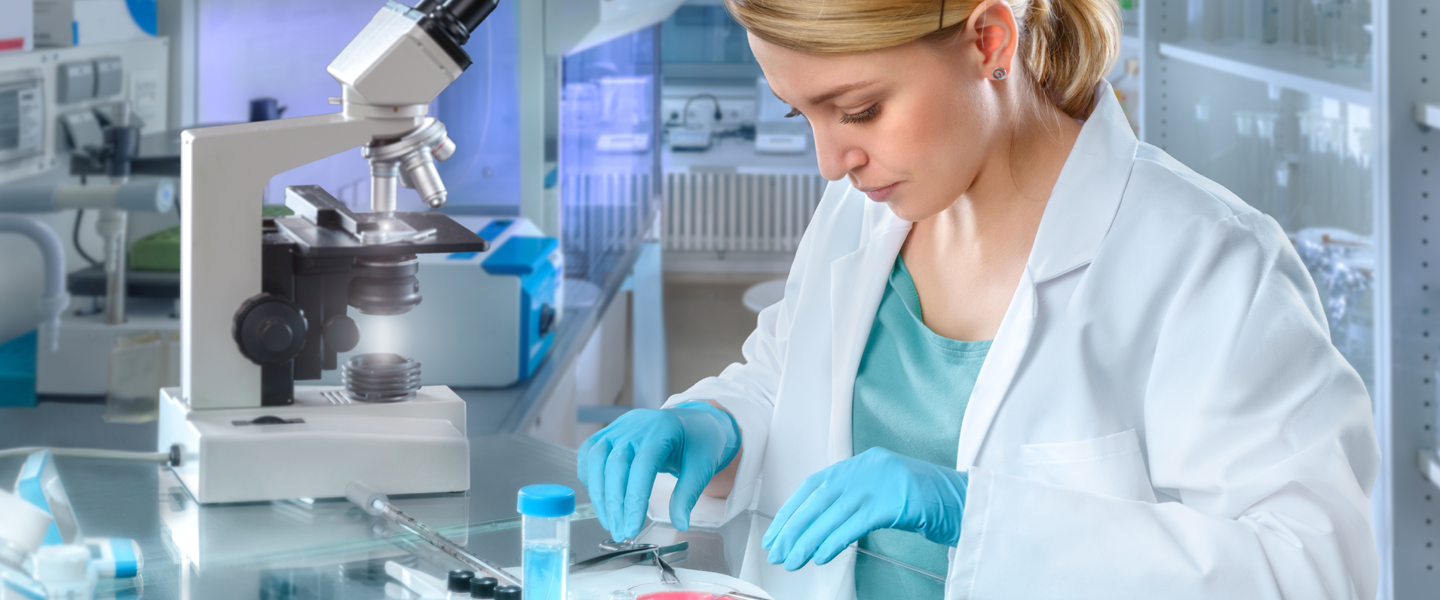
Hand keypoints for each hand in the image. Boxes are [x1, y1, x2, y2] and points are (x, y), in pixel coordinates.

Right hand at [577, 402, 740, 540]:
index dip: (634, 500)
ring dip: (598, 494)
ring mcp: (619, 427)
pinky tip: (600, 498)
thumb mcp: (701, 467)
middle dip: (614, 504)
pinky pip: (589, 453)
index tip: (632, 529)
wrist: (690, 422)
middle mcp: (636, 426)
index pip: (642, 467)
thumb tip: (680, 523)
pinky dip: (590, 477)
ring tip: (609, 522)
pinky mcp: (609, 432)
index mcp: (662, 431)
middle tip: (620, 533)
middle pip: (615, 465)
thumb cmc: (697, 443)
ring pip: (596, 458)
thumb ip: (687, 495)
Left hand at [762, 447, 967, 570]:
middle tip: (778, 551)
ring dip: (808, 539)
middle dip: (793, 527)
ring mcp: (881, 482)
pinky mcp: (894, 501)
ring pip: (832, 513)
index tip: (776, 533)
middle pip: (818, 499)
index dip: (791, 510)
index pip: (814, 486)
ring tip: (794, 559)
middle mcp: (866, 468)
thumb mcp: (882, 491)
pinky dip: (834, 540)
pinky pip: (855, 523)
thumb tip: (818, 523)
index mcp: (860, 464)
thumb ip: (853, 499)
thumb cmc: (924, 500)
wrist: (963, 500)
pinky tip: (821, 555)